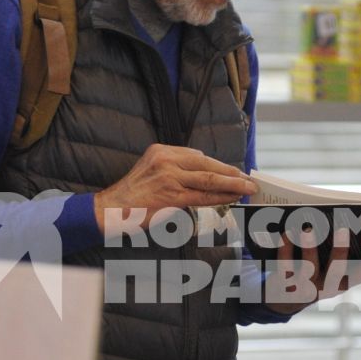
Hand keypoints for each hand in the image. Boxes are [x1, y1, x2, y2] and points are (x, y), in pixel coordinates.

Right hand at [94, 144, 255, 237]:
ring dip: (232, 184)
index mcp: (162, 150)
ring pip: (208, 179)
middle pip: (207, 164)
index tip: (234, 170)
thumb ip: (174, 167)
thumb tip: (203, 171)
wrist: (111, 209)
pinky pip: (202, 196)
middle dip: (231, 172)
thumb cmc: (132, 194)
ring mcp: (169, 177)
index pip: (198, 156)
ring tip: (247, 188)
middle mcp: (166, 160)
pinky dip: (220, 197)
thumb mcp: (150, 169)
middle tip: (249, 178)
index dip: (219, 164)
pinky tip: (232, 198)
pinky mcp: (171, 196)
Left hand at [261, 221, 360, 314]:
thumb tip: (344, 223)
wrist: (285, 299)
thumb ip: (339, 253)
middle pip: (336, 270)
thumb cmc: (312, 275)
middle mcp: (327, 288)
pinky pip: (285, 266)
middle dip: (340, 249)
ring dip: (309, 247)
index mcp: (342, 283)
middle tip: (343, 228)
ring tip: (308, 229)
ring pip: (309, 268)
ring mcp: (306, 289)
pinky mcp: (285, 286)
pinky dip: (285, 248)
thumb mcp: (328, 269)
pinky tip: (287, 233)